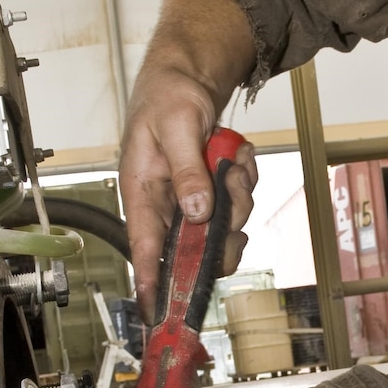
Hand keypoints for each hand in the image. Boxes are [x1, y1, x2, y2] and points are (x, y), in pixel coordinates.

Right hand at [120, 73, 255, 320]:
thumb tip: (196, 214)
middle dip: (223, 228)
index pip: (144, 250)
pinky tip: (236, 157)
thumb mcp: (176, 126)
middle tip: (231, 191)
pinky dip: (244, 180)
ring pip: (224, 226)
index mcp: (142, 194)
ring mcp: (191, 201)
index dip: (152, 285)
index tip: (159, 313)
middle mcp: (166, 205)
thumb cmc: (167, 96)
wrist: (186, 74)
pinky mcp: (212, 192)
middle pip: (196, 249)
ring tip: (232, 160)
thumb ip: (187, 172)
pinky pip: (237, 203)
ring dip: (238, 197)